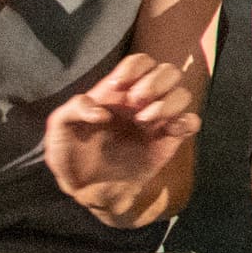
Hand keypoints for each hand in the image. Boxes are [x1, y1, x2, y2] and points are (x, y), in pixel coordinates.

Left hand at [46, 54, 200, 196]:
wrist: (87, 190)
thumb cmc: (70, 155)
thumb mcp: (59, 129)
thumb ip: (73, 109)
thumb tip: (102, 111)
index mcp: (117, 91)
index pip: (140, 62)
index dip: (134, 68)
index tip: (117, 86)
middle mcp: (141, 102)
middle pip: (168, 71)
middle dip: (155, 82)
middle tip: (135, 103)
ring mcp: (157, 121)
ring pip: (183, 94)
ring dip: (168, 103)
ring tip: (144, 121)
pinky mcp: (169, 141)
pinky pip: (192, 122)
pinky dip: (187, 122)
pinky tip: (169, 132)